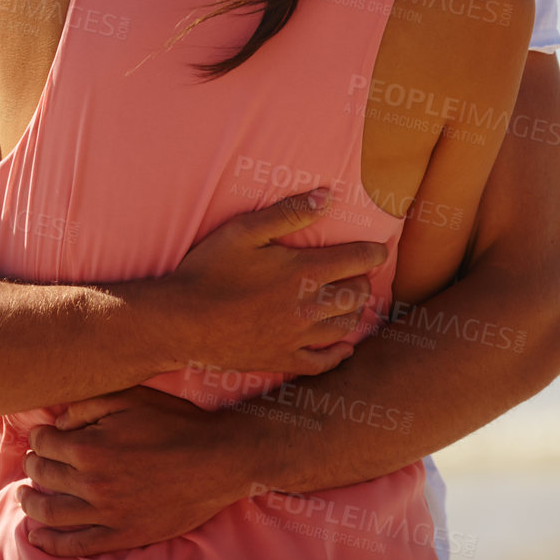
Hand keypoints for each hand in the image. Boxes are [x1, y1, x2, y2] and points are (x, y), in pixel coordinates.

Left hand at [19, 386, 259, 554]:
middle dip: (34, 464)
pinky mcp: (121, 535)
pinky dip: (50, 543)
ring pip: (51, 512)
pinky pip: (75, 545)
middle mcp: (91, 482)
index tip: (42, 436)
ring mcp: (106, 513)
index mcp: (90, 447)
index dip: (39, 436)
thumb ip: (90, 405)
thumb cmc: (177, 423)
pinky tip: (37, 536)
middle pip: (44, 474)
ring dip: (31, 502)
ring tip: (26, 496)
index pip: (44, 442)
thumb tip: (59, 423)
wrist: (217, 460)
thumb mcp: (134, 396)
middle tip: (34, 461)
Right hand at [161, 188, 386, 375]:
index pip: (358, 260)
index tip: (379, 249)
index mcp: (304, 272)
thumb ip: (289, 212)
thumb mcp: (245, 231)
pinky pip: (322, 362)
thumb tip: (328, 196)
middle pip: (357, 294)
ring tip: (351, 301)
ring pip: (346, 326)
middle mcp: (309, 307)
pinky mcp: (282, 359)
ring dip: (354, 312)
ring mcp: (297, 337)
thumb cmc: (209, 270)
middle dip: (363, 280)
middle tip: (357, 273)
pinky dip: (339, 355)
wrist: (181, 321)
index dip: (374, 252)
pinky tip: (344, 348)